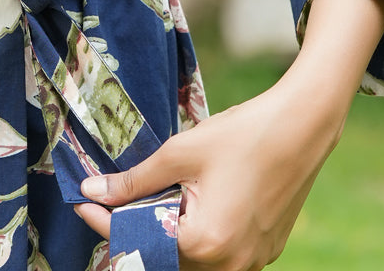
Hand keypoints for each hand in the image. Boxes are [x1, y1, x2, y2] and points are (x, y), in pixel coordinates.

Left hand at [75, 0, 383, 270]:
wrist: (301, 127)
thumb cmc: (241, 134)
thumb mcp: (180, 152)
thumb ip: (135, 180)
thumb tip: (94, 192)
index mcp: (205, 243)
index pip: (140, 244)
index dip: (106, 223)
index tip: (82, 203)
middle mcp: (230, 265)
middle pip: (166, 260)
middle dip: (136, 231)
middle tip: (112, 203)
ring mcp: (251, 263)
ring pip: (192, 261)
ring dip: (166, 236)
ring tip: (147, 202)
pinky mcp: (264, 252)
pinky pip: (220, 256)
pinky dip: (196, 236)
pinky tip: (186, 206)